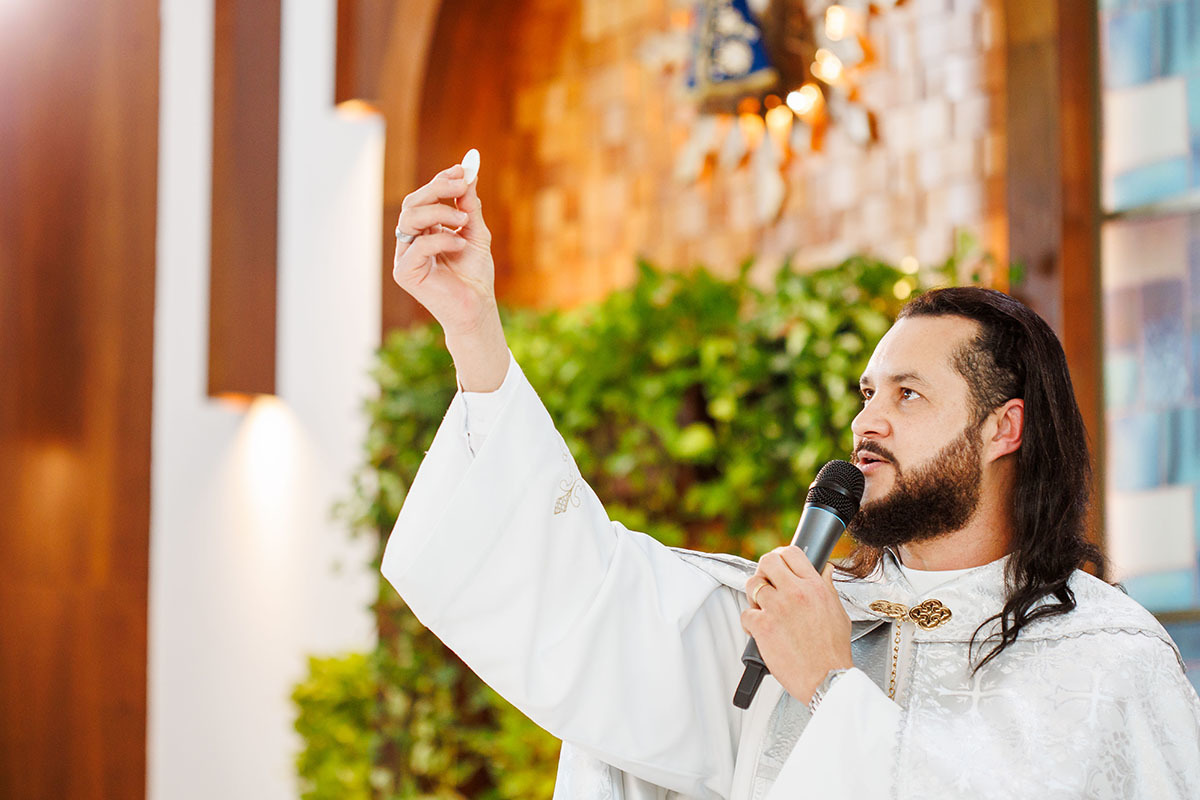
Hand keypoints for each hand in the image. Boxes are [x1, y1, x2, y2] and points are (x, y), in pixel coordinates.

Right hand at [393, 161, 507, 390]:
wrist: (478, 307)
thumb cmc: (475, 274)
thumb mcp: (475, 232)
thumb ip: (469, 205)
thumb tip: (468, 172)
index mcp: (424, 230)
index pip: (424, 198)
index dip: (440, 181)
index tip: (463, 170)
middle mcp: (410, 241)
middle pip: (412, 203)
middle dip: (437, 189)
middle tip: (461, 184)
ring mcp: (405, 256)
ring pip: (409, 218)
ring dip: (439, 211)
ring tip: (463, 220)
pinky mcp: (405, 273)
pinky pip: (418, 245)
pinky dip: (442, 240)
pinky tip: (460, 246)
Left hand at [742, 547, 853, 703]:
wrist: (827, 678)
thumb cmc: (833, 651)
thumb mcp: (838, 612)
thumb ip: (827, 588)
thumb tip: (825, 570)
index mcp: (814, 586)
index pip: (791, 553)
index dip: (781, 556)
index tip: (779, 566)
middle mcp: (795, 592)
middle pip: (767, 561)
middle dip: (764, 571)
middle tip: (767, 584)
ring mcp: (777, 608)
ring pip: (752, 584)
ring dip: (754, 595)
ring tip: (762, 608)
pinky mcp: (763, 626)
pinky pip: (745, 613)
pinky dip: (749, 622)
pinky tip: (760, 630)